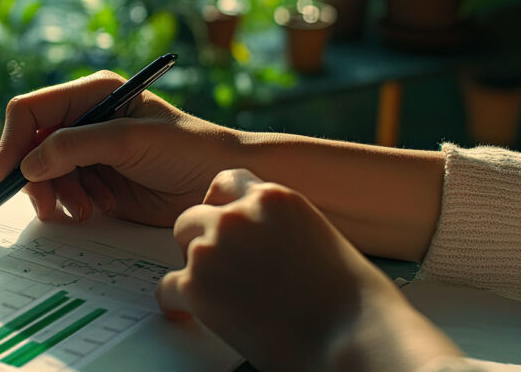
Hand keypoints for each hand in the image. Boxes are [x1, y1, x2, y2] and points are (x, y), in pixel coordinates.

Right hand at [0, 71, 243, 226]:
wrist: (220, 181)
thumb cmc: (187, 148)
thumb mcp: (131, 141)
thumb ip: (77, 147)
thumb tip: (28, 164)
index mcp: (92, 94)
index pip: (32, 111)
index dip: (12, 141)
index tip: (5, 175)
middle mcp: (85, 120)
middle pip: (31, 145)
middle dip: (37, 176)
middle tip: (49, 205)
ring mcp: (89, 152)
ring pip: (44, 174)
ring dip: (58, 195)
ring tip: (88, 209)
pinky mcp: (96, 181)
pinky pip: (63, 193)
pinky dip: (73, 204)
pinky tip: (101, 207)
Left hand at [155, 169, 460, 371]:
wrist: (353, 339)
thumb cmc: (351, 301)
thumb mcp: (318, 238)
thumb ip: (278, 229)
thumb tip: (257, 242)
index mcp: (274, 198)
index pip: (228, 181)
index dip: (221, 205)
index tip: (221, 222)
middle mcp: (239, 215)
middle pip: (194, 216)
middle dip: (201, 239)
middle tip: (217, 267)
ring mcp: (213, 248)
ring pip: (182, 247)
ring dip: (193, 268)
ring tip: (214, 293)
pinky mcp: (197, 286)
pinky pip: (167, 288)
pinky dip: (176, 303)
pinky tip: (187, 312)